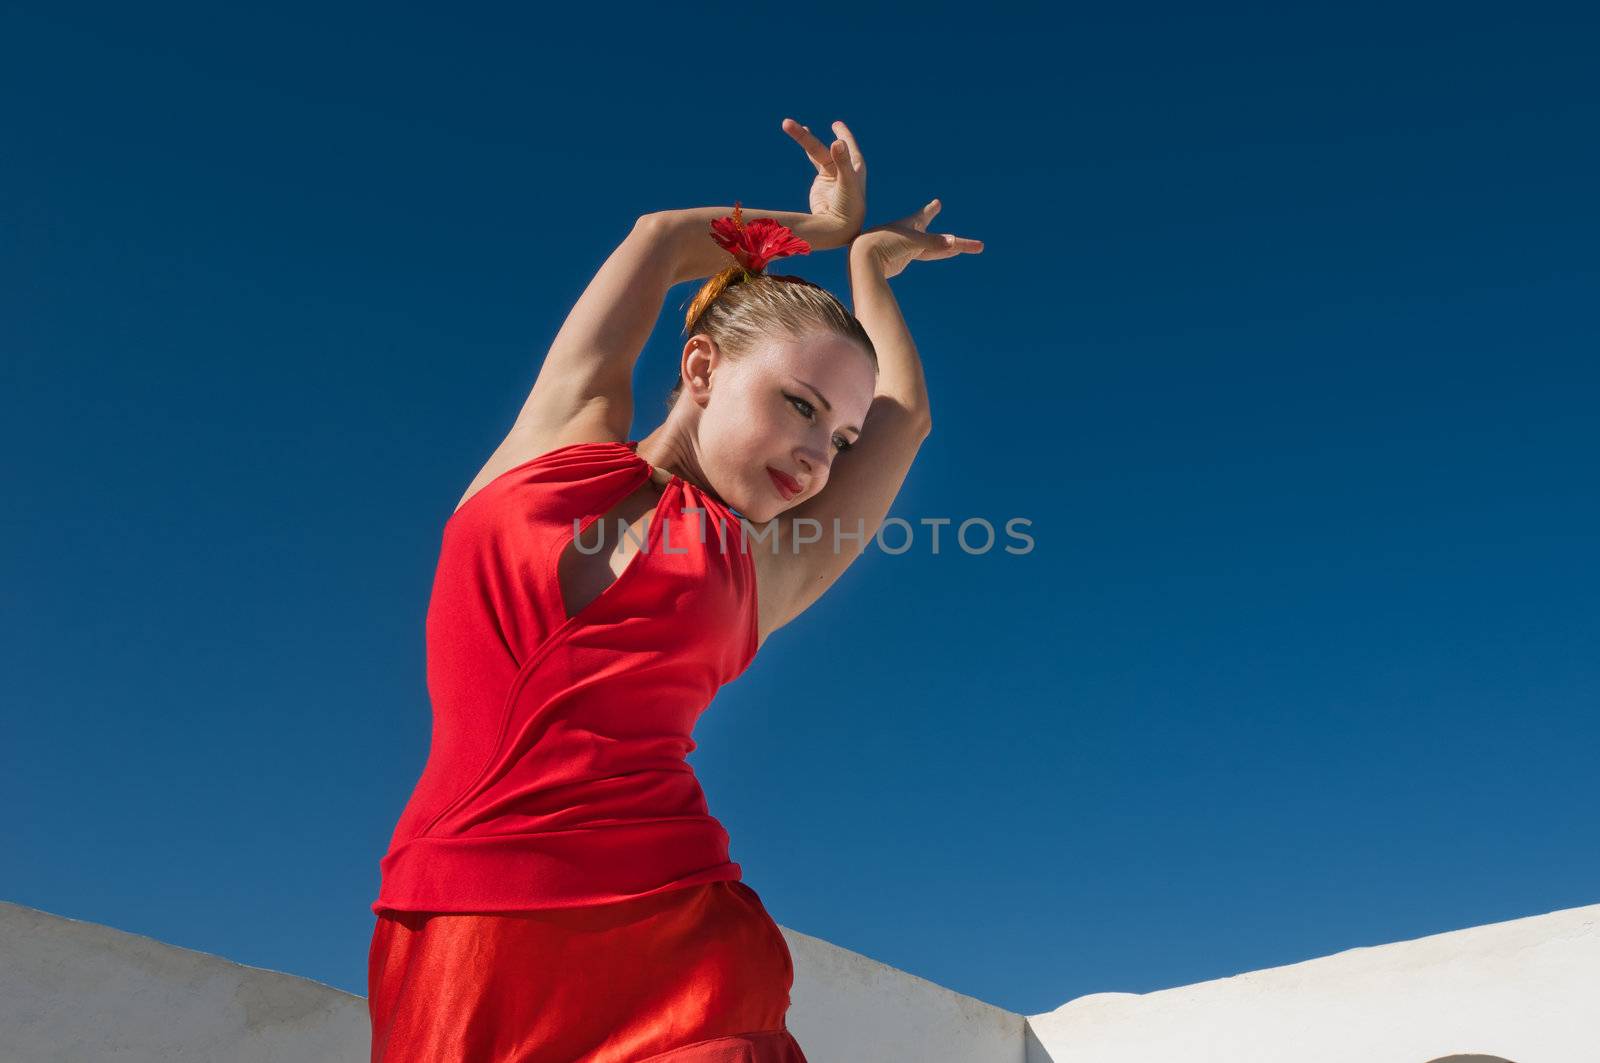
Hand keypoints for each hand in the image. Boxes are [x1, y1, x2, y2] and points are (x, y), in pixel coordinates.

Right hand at [782, 118, 866, 243]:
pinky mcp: (821, 183)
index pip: (848, 145)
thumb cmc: (849, 209)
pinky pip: (814, 161)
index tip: (835, 125)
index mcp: (855, 167)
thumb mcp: (847, 183)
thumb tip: (836, 142)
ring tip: (786, 124)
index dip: (843, 134)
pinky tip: (804, 140)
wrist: (838, 230)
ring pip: (816, 153)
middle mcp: (844, 169)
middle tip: (787, 123)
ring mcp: (831, 175)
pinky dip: (808, 151)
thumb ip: (842, 162)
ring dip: (804, 140)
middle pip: (824, 148)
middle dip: (805, 137)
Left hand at [851, 199, 982, 278]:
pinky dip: (939, 254)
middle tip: (939, 209)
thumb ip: (933, 242)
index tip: (937, 203)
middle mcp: (908, 234)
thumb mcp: (910, 242)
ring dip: (947, 247)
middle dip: (939, 225)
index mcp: (907, 225)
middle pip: (930, 230)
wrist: (863, 260)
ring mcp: (905, 248)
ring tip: (959, 247)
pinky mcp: (902, 261)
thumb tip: (954, 243)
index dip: (930, 210)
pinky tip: (947, 252)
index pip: (922, 215)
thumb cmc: (883, 244)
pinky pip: (927, 255)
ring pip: (932, 247)